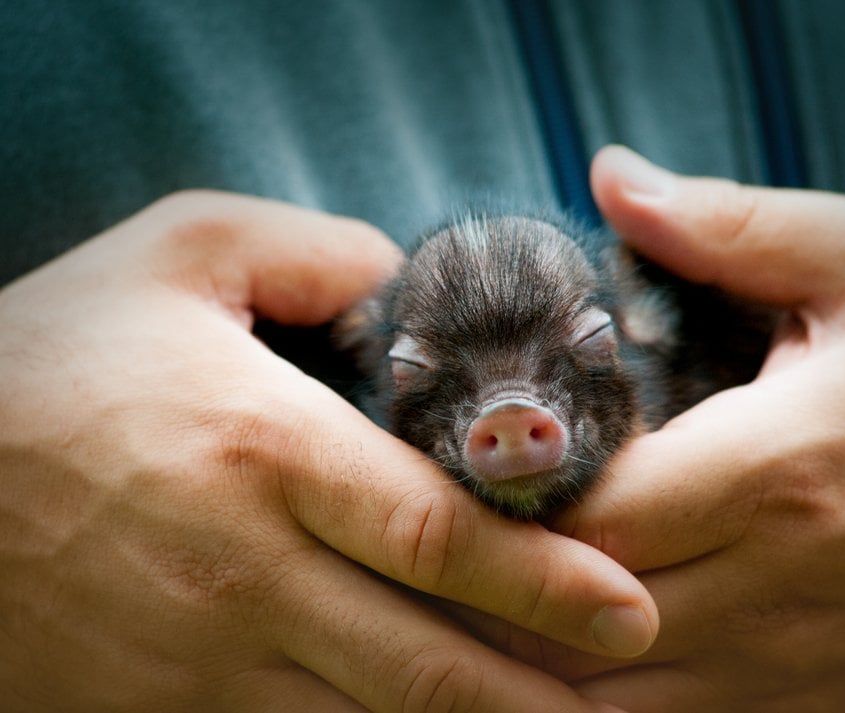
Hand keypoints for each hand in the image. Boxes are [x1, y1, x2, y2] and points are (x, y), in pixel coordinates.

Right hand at [0, 191, 654, 711]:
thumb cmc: (49, 357)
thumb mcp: (180, 253)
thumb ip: (312, 252)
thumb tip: (400, 279)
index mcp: (265, 450)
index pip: (435, 533)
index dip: (544, 581)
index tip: (630, 610)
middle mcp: (244, 571)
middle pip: (423, 660)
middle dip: (537, 692)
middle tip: (629, 690)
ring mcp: (198, 661)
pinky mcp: (159, 712)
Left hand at [464, 147, 844, 710]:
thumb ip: (735, 225)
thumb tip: (611, 179)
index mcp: (777, 473)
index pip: (585, 508)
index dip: (499, 491)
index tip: (459, 452)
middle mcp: (767, 592)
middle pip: (566, 612)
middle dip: (481, 575)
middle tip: (426, 519)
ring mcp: (771, 677)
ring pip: (583, 697)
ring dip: (503, 650)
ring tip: (452, 589)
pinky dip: (562, 699)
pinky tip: (528, 647)